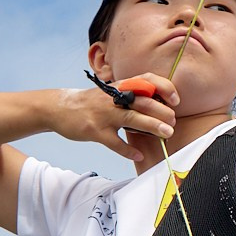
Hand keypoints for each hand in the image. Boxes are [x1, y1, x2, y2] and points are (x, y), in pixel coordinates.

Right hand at [58, 73, 177, 162]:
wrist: (59, 108)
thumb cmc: (92, 102)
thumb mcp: (112, 93)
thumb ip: (133, 97)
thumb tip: (159, 108)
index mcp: (120, 87)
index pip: (147, 80)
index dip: (164, 88)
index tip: (175, 100)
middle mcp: (114, 98)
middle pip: (144, 102)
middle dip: (163, 112)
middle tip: (173, 123)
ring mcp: (104, 114)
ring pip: (133, 119)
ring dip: (153, 126)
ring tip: (167, 134)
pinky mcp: (95, 131)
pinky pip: (115, 143)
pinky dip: (128, 150)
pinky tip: (138, 155)